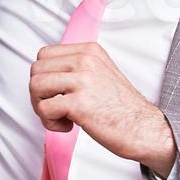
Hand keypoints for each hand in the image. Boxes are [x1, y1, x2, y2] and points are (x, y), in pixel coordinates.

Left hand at [30, 42, 175, 174]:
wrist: (144, 129)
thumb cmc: (122, 109)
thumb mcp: (101, 74)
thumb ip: (77, 68)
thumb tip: (45, 75)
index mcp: (89, 51)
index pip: (44, 55)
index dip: (44, 77)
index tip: (57, 93)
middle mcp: (85, 60)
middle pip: (36, 70)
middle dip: (38, 93)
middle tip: (55, 108)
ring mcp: (82, 80)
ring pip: (35, 86)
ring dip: (41, 107)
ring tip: (61, 117)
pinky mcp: (79, 103)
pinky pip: (44, 108)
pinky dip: (50, 122)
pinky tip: (68, 126)